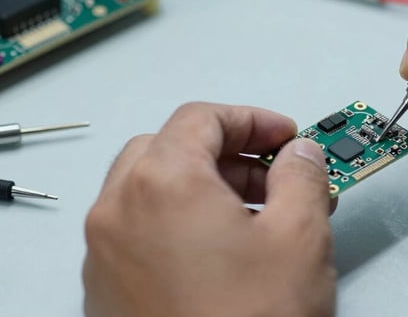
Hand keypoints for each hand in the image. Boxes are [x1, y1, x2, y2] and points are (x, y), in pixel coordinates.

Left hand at [83, 103, 335, 316]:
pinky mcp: (106, 290)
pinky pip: (139, 231)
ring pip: (150, 189)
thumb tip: (300, 154)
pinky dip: (177, 222)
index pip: (202, 118)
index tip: (284, 136)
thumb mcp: (301, 236)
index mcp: (162, 183)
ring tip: (255, 217)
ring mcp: (104, 254)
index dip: (252, 120)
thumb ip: (303, 175)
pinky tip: (221, 253)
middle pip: (169, 147)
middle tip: (272, 174)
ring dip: (202, 187)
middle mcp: (119, 211)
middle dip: (227, 154)